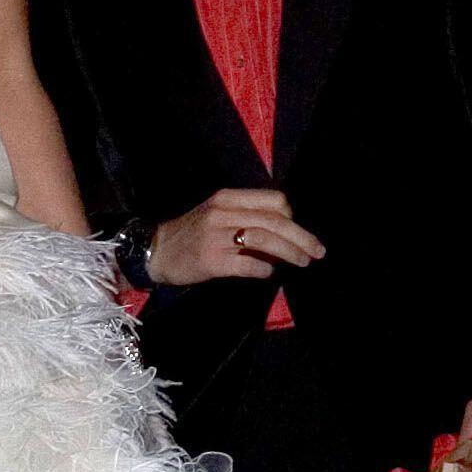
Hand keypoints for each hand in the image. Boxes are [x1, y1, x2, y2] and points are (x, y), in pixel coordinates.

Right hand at [148, 189, 326, 286]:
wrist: (154, 250)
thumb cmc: (190, 233)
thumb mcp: (216, 214)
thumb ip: (246, 218)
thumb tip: (283, 234)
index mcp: (227, 198)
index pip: (273, 201)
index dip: (292, 217)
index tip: (298, 232)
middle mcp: (223, 213)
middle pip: (275, 221)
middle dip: (301, 237)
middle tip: (317, 251)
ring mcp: (216, 237)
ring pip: (266, 241)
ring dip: (290, 253)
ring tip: (302, 262)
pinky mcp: (211, 261)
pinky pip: (248, 265)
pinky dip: (264, 270)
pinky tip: (268, 274)